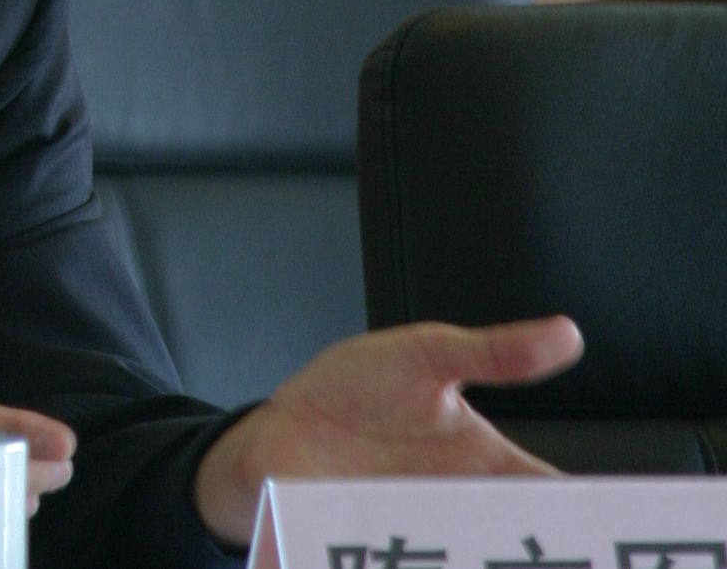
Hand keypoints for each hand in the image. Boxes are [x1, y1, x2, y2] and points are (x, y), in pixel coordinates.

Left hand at [193, 317, 585, 546]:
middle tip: (544, 552)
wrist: (278, 422)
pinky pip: (398, 566)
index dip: (584, 520)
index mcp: (485, 467)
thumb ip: (492, 354)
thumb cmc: (354, 388)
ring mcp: (417, 535)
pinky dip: (401, 565)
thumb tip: (566, 334)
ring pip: (462, 562)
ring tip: (463, 555)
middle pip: (514, 546)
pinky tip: (404, 560)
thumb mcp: (423, 355)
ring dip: (468, 560)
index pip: (553, 500)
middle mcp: (457, 509)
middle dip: (532, 553)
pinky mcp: (370, 549)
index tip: (602, 535)